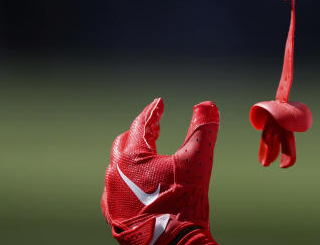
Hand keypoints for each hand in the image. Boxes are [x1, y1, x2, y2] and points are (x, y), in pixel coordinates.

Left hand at [102, 98, 218, 244]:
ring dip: (134, 156)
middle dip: (141, 132)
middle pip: (124, 143)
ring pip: (118, 167)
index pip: (140, 124)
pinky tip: (141, 183)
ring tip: (151, 153)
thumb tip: (207, 106)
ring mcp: (112, 198)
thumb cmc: (183, 204)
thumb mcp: (197, 160)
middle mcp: (114, 175)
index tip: (160, 104)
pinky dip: (129, 179)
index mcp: (130, 158)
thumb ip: (203, 129)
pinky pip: (116, 189)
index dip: (153, 112)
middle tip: (156, 126)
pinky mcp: (115, 216)